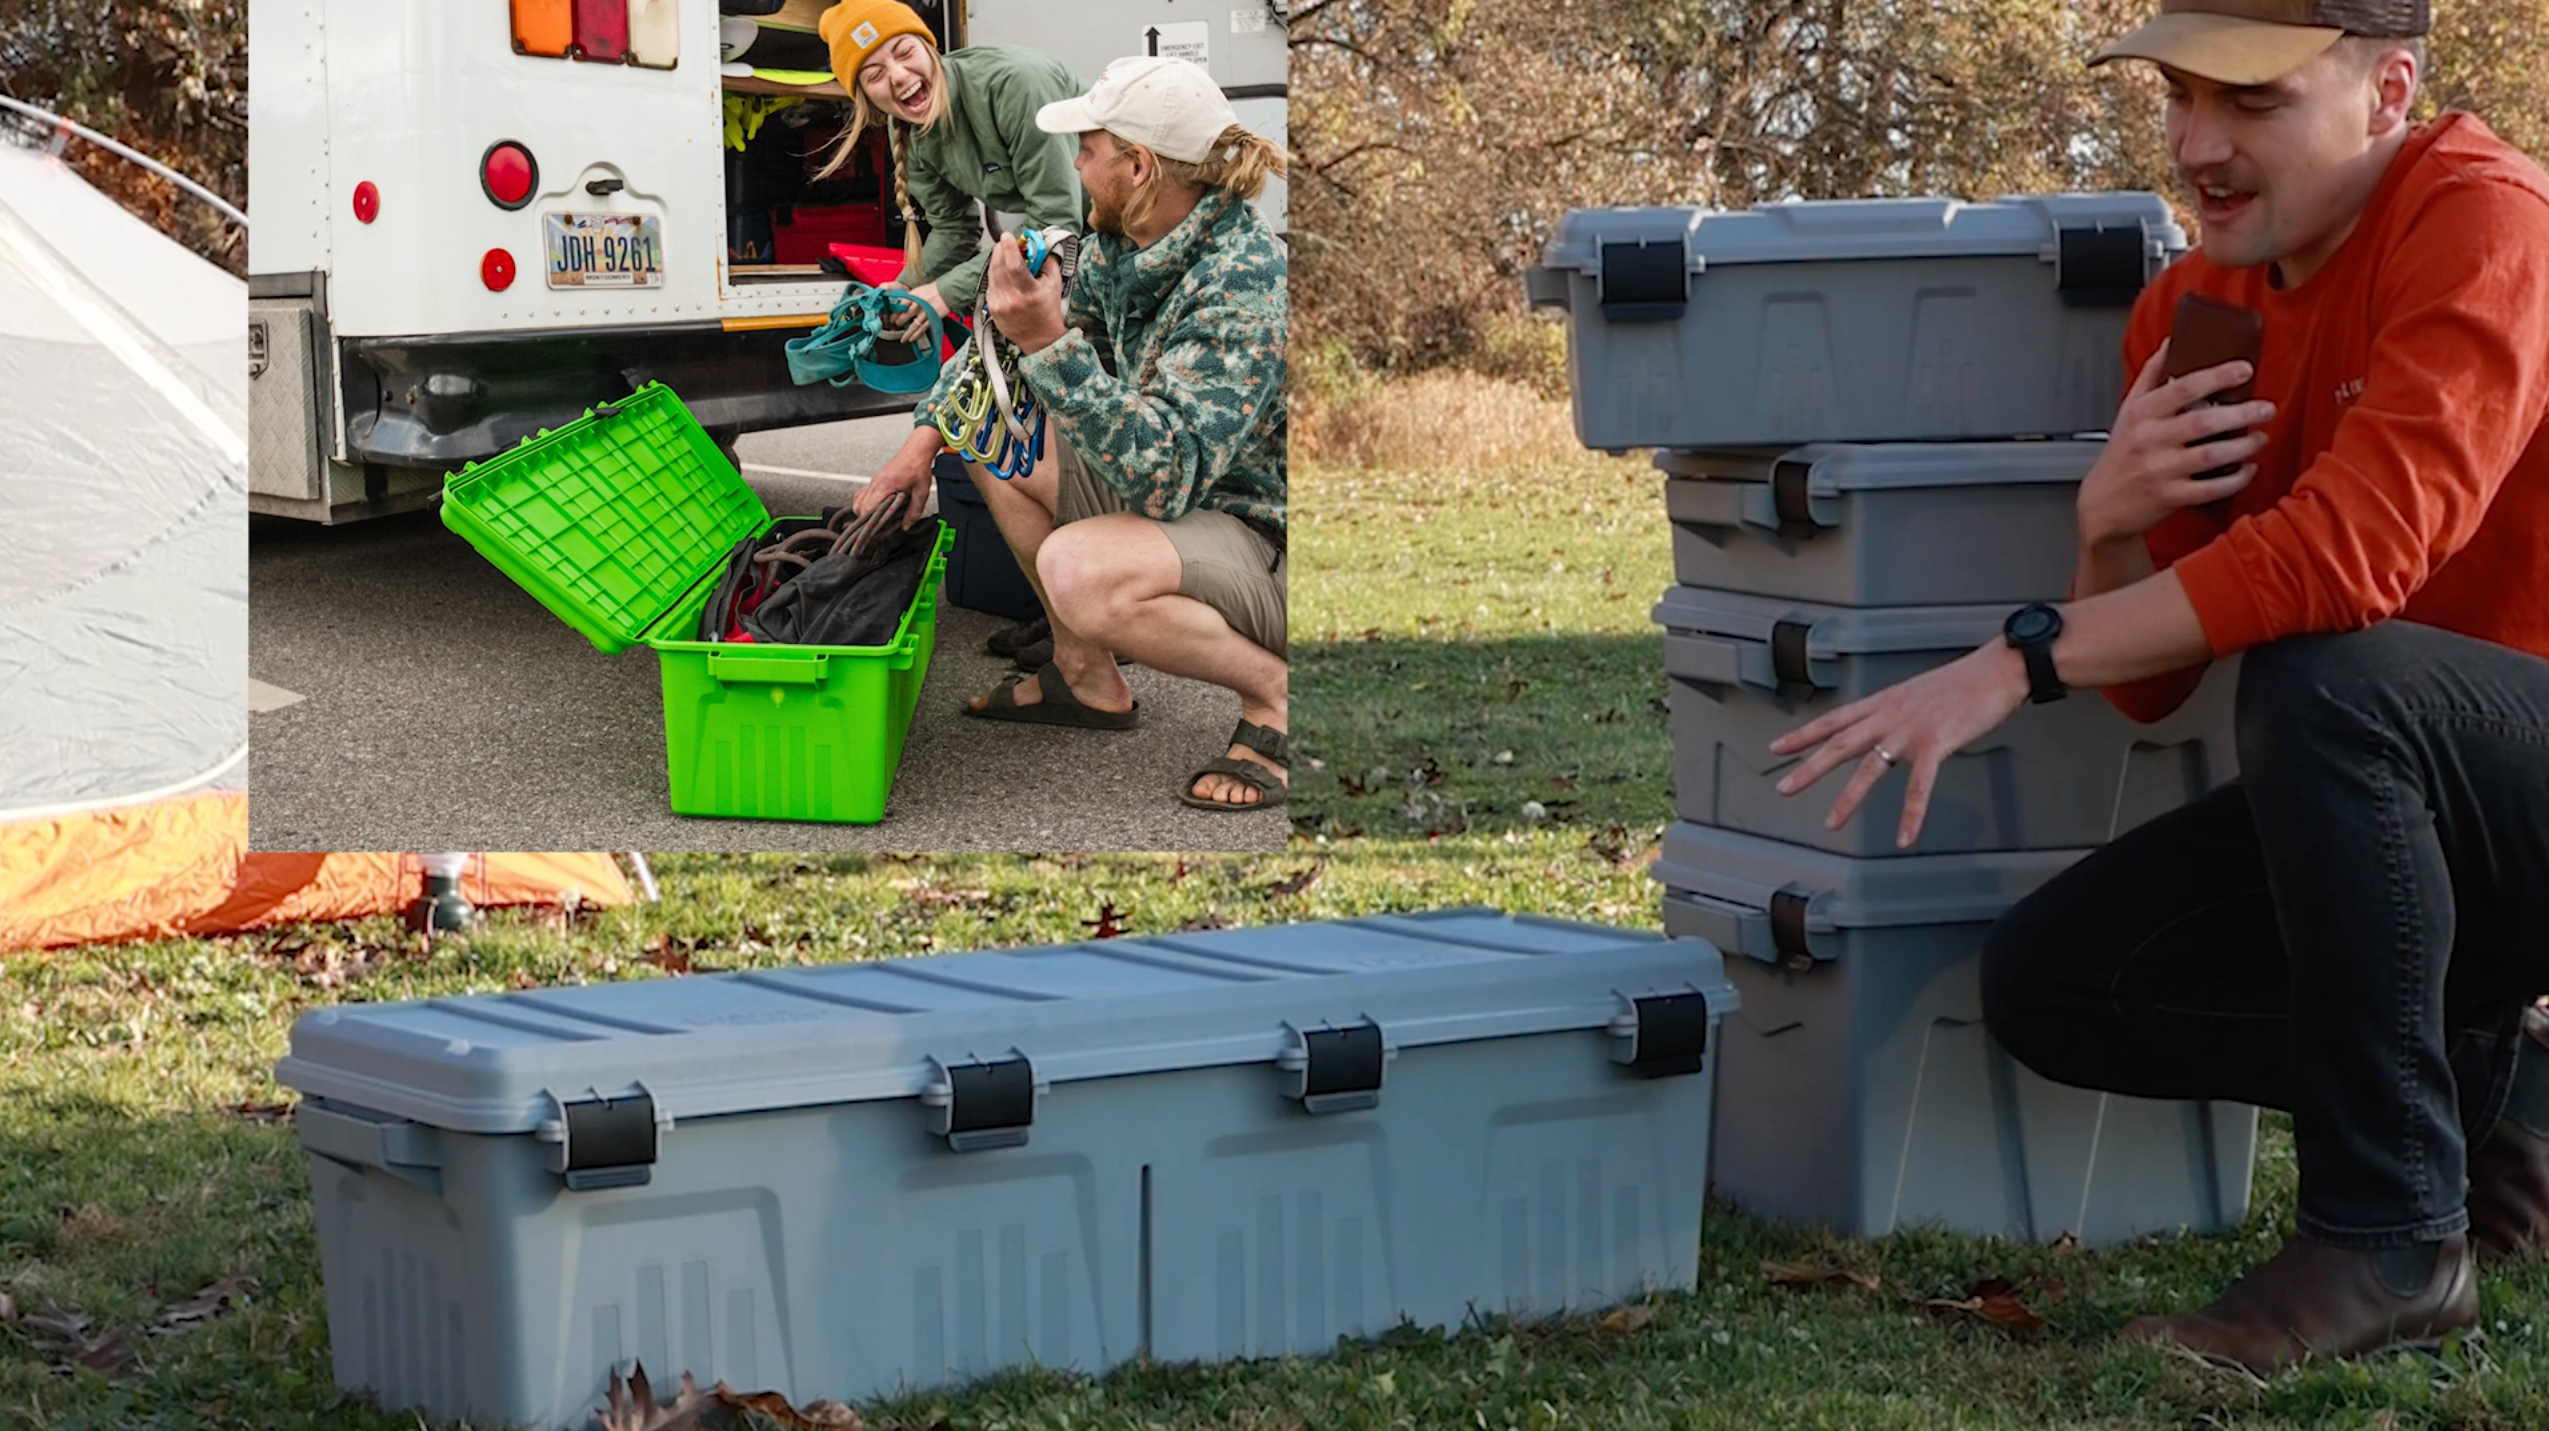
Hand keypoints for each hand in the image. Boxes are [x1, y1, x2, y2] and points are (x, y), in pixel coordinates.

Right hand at [855, 429, 940, 527]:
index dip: (871, 522)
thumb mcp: (921, 492)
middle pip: (859, 507)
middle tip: (877, 527)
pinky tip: (873, 509)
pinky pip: (861, 494)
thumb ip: (914, 511)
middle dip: (866, 520)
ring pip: (857, 501)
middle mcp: (876, 483)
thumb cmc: (918, 467)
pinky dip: (863, 503)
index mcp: (885, 485)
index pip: (868, 508)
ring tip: (875, 520)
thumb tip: (906, 526)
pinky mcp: (875, 480)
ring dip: (864, 512)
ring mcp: (874, 481)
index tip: (876, 530)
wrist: (916, 452)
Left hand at [884, 281, 941, 343]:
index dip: (894, 315)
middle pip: (904, 317)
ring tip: (902, 339)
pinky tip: (912, 339)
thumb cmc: (931, 290)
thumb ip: (908, 298)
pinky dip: (916, 335)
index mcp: (912, 297)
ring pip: (913, 326)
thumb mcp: (917, 291)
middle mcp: (917, 305)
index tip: (891, 319)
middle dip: (898, 323)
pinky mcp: (932, 319)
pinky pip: (922, 329)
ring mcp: (924, 313)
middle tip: (896, 327)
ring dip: (907, 333)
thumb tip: (899, 306)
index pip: (899, 307)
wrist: (946, 292)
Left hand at [985, 237, 1065, 354]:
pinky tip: (1003, 274)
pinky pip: (990, 285)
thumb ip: (1048, 262)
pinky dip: (995, 275)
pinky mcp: (992, 308)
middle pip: (999, 266)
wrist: (1039, 339)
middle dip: (1000, 250)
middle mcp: (1012, 299)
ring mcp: (999, 305)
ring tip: (1004, 255)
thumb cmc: (1048, 311)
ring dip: (996, 261)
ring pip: (992, 274)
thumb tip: (1040, 244)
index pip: (1015, 265)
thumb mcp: (1055, 284)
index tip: (1007, 236)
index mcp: (1029, 293)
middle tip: (1005, 242)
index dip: (1009, 248)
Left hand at [1768, 640, 2031, 847]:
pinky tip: (1904, 837)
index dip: (1804, 734)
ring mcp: (1911, 730)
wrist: (1998, 669)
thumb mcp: (1918, 693)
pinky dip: (1911, 814)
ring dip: (1848, 798)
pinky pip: (1919, 786)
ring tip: (1830, 823)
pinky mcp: (1937, 743)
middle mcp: (1890, 715)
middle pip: (1840, 743)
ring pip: (1870, 767)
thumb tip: (1888, 732)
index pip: (1835, 719)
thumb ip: (1898, 713)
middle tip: (1783, 788)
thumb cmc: (1964, 683)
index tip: (1778, 747)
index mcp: (1885, 702)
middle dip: (1809, 766)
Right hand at [2078, 342, 2276, 546]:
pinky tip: (2247, 469)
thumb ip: (2151, 376)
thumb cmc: (2120, 456)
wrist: (2102, 505)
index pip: (2183, 388)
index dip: (2217, 377)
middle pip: (2203, 422)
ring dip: (2243, 446)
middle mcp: (2150, 440)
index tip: (2243, 370)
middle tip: (2266, 408)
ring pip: (2211, 455)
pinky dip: (2235, 479)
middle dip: (2241, 414)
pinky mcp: (2170, 497)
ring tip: (2260, 438)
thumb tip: (2172, 343)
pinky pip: (2211, 488)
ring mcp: (2160, 470)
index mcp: (2141, 414)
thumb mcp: (2127, 411)